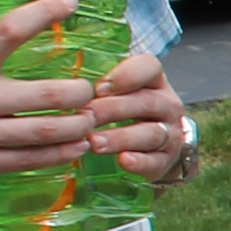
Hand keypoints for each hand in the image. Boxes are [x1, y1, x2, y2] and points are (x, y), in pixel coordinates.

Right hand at [0, 0, 105, 193]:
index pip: (8, 31)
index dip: (44, 13)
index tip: (70, 2)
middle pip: (47, 93)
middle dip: (80, 94)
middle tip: (93, 92)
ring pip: (46, 132)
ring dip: (77, 128)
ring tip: (90, 124)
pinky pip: (28, 161)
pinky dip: (57, 155)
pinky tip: (72, 150)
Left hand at [97, 50, 193, 183]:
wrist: (154, 146)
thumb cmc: (125, 111)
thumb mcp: (118, 92)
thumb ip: (97, 86)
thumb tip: (60, 86)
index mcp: (154, 82)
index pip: (150, 67)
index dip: (128, 75)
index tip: (100, 88)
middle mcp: (167, 105)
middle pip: (147, 102)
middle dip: (113, 109)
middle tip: (86, 116)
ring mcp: (170, 134)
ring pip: (151, 133)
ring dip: (121, 137)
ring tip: (94, 143)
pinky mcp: (166, 160)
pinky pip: (156, 161)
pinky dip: (140, 162)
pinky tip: (123, 161)